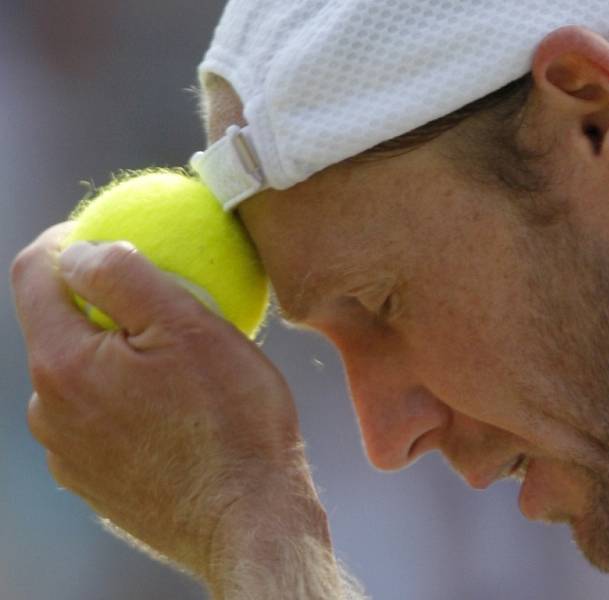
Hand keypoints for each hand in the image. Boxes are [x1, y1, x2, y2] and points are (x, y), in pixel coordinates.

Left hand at [10, 223, 327, 585]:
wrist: (250, 521)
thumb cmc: (233, 421)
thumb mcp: (190, 327)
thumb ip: (124, 275)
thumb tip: (81, 249)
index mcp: (63, 364)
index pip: (34, 272)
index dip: (66, 237)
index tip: (107, 230)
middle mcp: (49, 411)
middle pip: (57, 325)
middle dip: (98, 301)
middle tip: (162, 299)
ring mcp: (68, 452)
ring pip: (80, 374)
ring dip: (116, 353)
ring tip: (177, 361)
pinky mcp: (93, 480)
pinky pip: (98, 417)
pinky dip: (126, 396)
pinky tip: (175, 408)